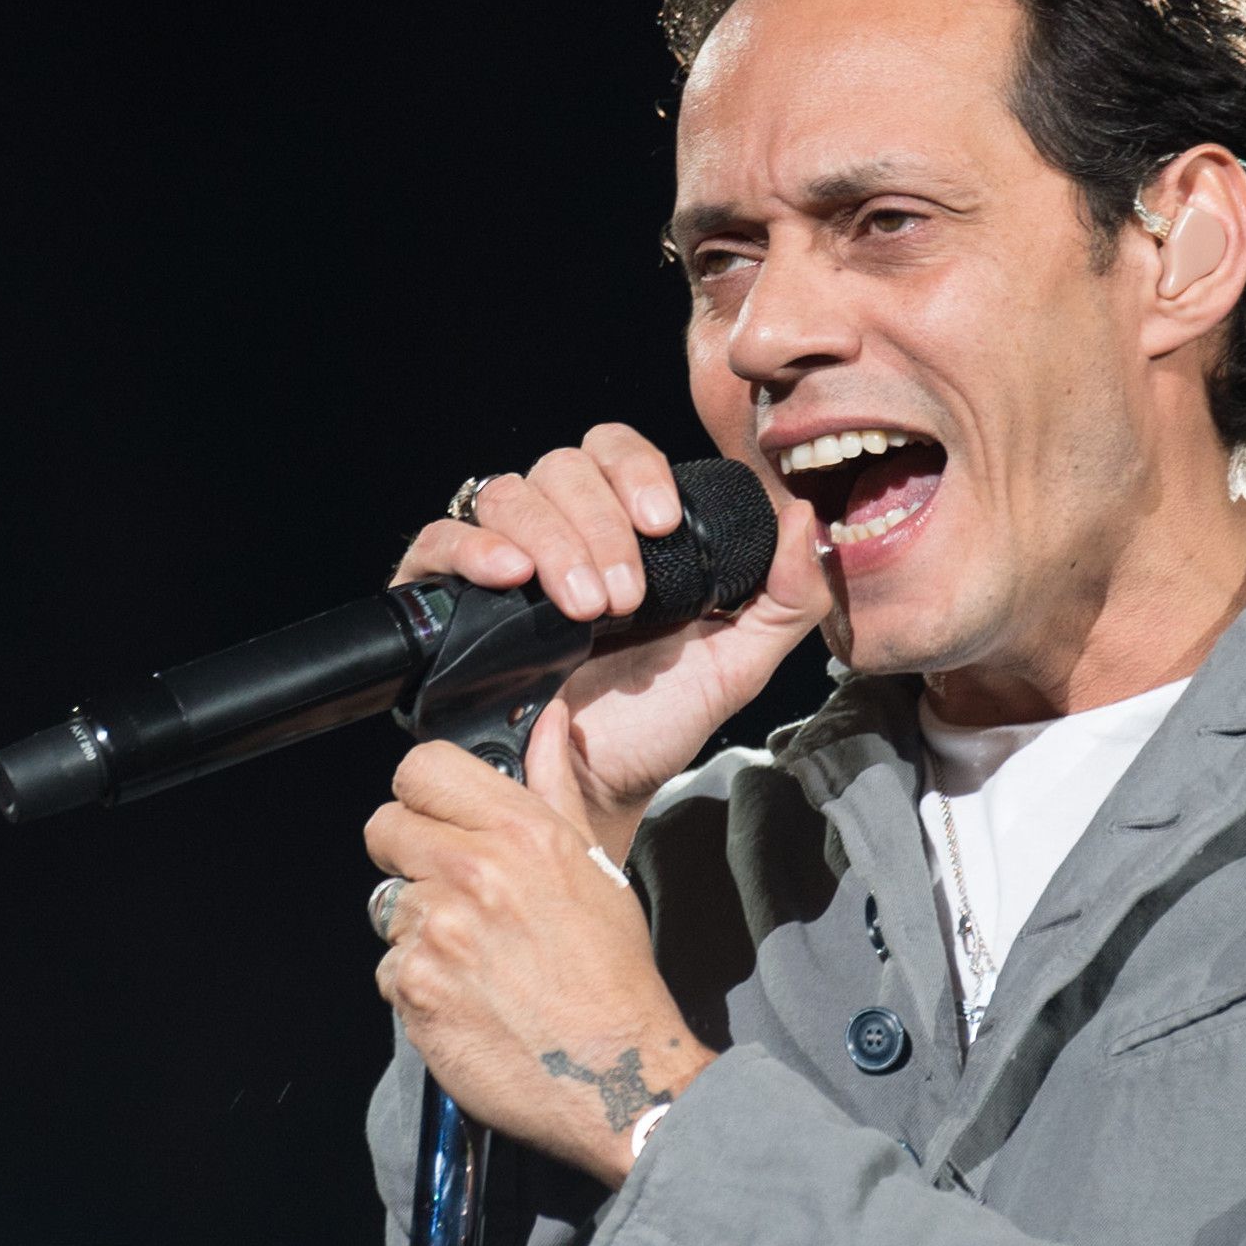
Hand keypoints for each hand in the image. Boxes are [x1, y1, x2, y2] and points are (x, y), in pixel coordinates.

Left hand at [365, 705, 711, 1185]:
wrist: (614, 1076)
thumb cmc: (612, 974)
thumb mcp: (594, 866)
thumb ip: (554, 788)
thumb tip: (546, 723)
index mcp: (520, 832)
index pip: (421, 768)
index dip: (424, 792)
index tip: (437, 815)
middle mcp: (471, 871)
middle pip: (384, 828)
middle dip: (409, 854)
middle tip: (452, 889)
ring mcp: (435, 931)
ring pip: (386, 903)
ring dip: (418, 925)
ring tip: (474, 955)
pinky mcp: (412, 988)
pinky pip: (389, 966)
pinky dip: (419, 981)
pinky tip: (466, 995)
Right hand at [395, 424, 826, 860]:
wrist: (592, 794)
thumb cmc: (655, 727)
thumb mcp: (736, 663)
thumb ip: (786, 597)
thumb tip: (806, 517)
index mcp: (621, 531)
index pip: (615, 450)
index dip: (636, 469)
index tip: (661, 522)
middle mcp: (556, 532)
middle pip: (562, 466)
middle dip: (600, 524)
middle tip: (624, 598)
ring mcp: (498, 561)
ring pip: (507, 493)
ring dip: (552, 540)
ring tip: (582, 609)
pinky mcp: (444, 597)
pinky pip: (438, 538)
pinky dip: (473, 547)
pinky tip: (506, 577)